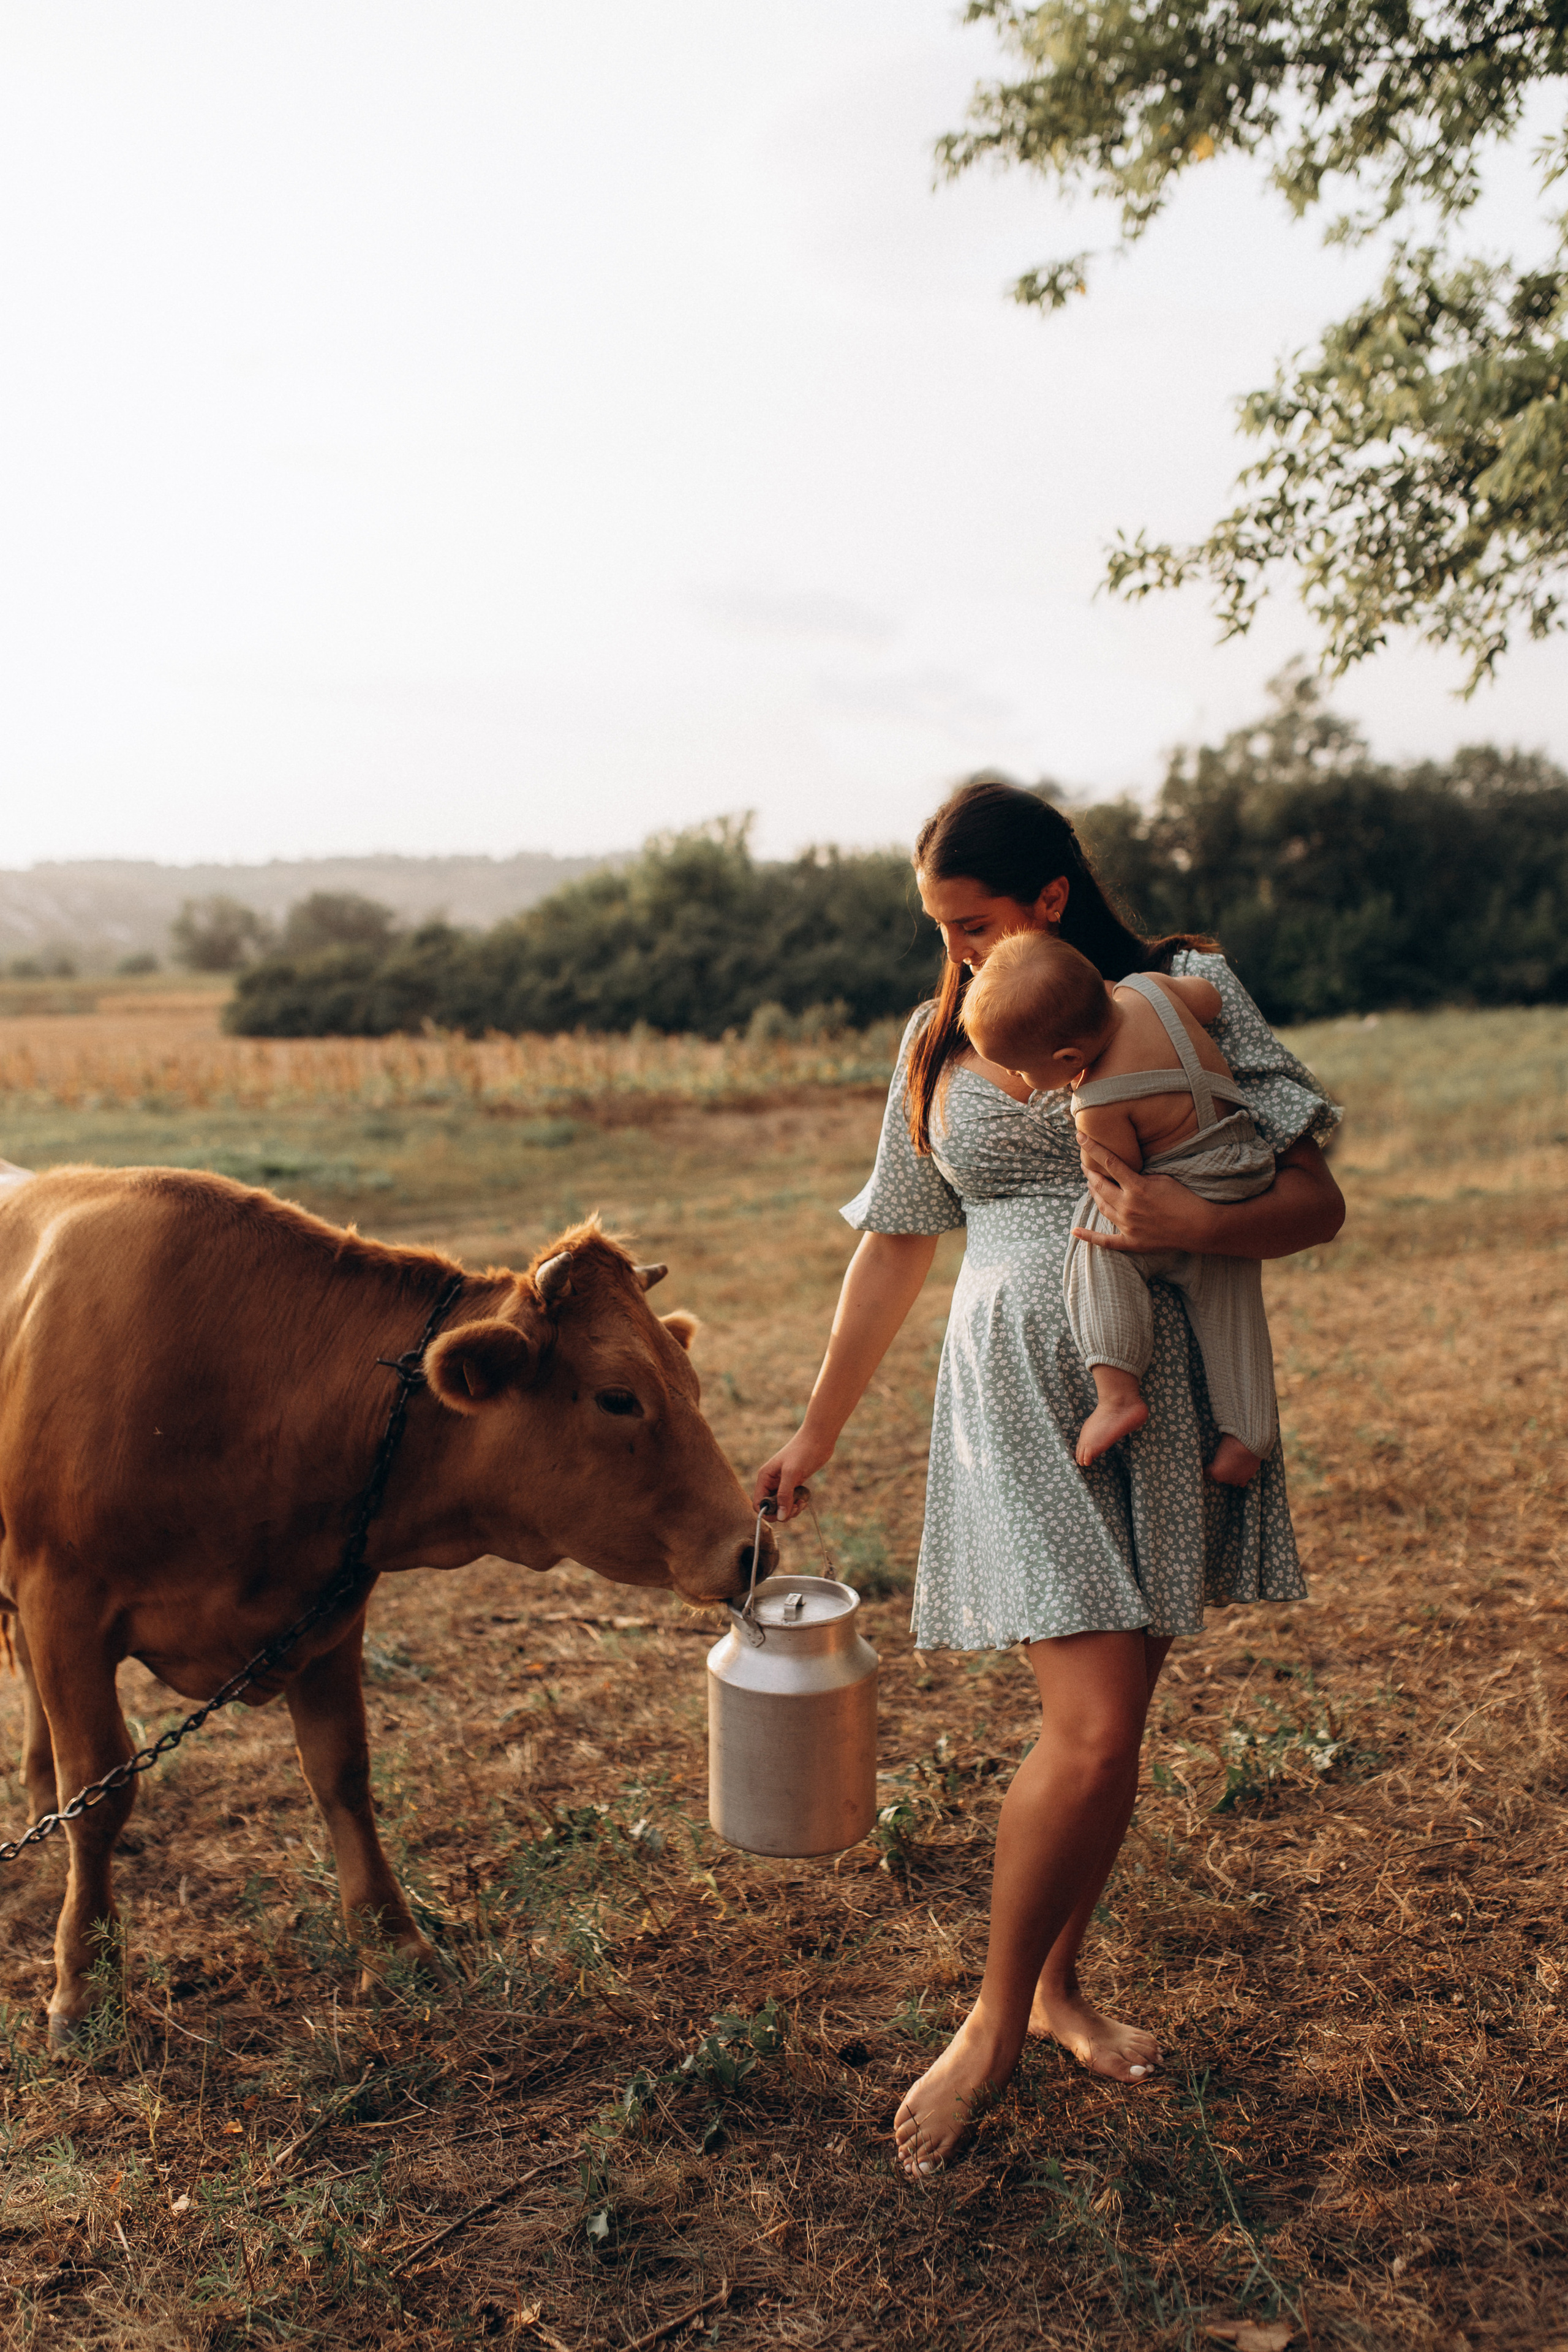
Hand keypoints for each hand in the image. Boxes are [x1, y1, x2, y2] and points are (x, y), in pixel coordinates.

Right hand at [753, 1426, 833, 1520]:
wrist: (818, 1439)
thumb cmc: (803, 1451)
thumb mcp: (792, 1473)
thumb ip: (784, 1496)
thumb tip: (780, 1517)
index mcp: (765, 1477)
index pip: (758, 1503)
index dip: (768, 1512)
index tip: (782, 1514)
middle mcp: (771, 1482)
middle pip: (771, 1508)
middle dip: (783, 1512)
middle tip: (796, 1508)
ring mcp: (783, 1484)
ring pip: (782, 1506)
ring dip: (792, 1510)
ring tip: (802, 1503)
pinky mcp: (793, 1484)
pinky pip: (791, 1501)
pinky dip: (797, 1505)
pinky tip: (804, 1500)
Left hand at [1072, 1142, 1217, 1254]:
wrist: (1200, 1227)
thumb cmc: (1185, 1199)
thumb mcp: (1163, 1179)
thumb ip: (1140, 1177)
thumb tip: (1124, 1174)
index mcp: (1136, 1187)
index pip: (1109, 1162)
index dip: (1092, 1147)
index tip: (1080, 1136)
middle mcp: (1127, 1206)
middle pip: (1099, 1185)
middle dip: (1090, 1172)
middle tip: (1085, 1165)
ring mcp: (1127, 1225)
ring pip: (1101, 1206)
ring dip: (1093, 1193)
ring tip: (1090, 1184)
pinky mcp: (1131, 1241)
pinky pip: (1105, 1241)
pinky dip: (1089, 1236)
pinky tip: (1075, 1231)